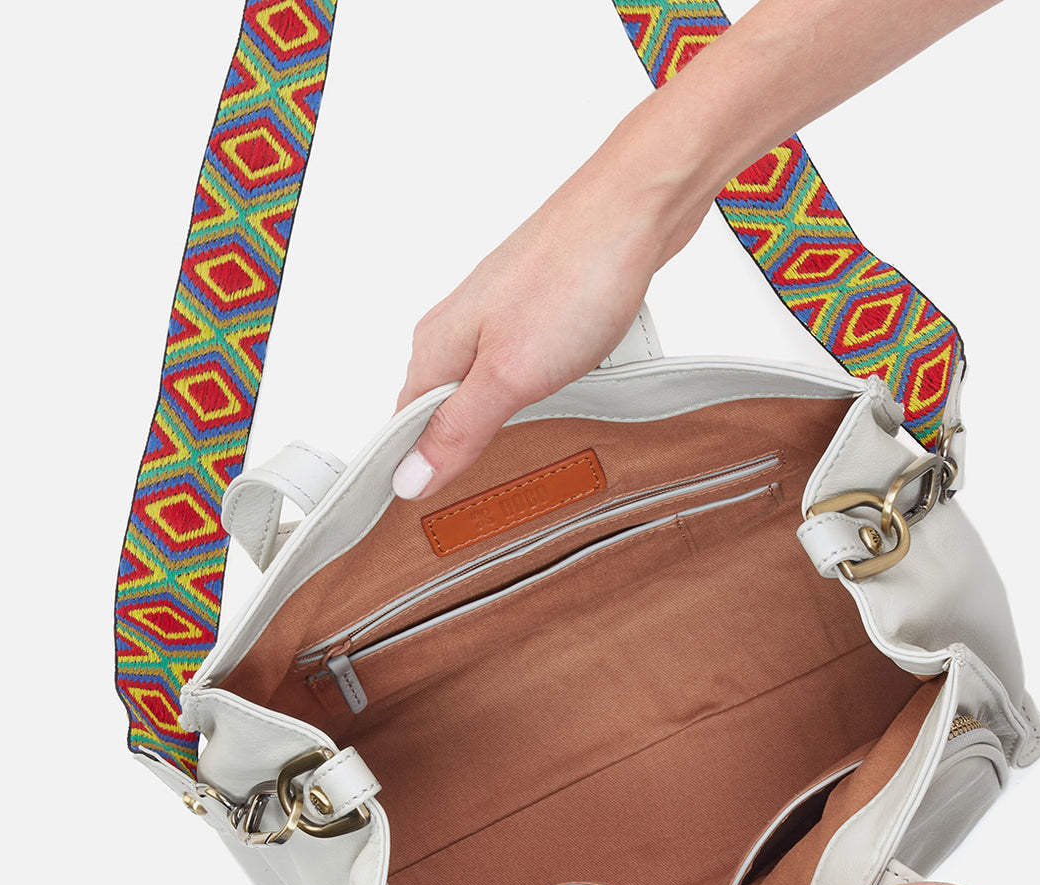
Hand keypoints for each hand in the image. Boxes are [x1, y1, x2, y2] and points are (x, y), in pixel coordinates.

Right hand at [390, 148, 704, 499]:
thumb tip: (407, 478)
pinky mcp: (540, 312)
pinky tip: (555, 414)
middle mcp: (458, 329)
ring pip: (481, 391)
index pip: (402, 430)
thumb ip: (458, 429)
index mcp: (435, 346)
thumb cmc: (574, 277)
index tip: (429, 520)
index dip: (413, 475)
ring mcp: (500, 318)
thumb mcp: (508, 374)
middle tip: (479, 507)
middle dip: (457, 458)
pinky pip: (520, 371)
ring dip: (496, 430)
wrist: (637, 208)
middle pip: (439, 412)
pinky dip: (532, 400)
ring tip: (516, 468)